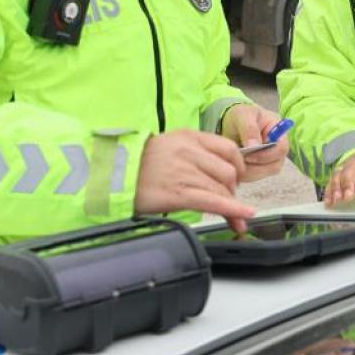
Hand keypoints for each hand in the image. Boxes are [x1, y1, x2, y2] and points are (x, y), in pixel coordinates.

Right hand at [134, 130, 255, 232]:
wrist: (111, 174)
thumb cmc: (139, 164)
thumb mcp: (169, 146)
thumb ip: (193, 153)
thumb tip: (216, 171)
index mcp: (188, 137)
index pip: (228, 148)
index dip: (238, 165)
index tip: (237, 178)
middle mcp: (190, 152)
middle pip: (228, 171)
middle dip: (232, 189)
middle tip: (226, 199)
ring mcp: (185, 172)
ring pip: (223, 189)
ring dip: (233, 205)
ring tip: (234, 216)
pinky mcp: (179, 193)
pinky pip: (214, 202)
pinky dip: (233, 211)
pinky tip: (242, 218)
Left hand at [221, 104, 289, 182]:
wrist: (232, 122)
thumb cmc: (240, 115)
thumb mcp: (243, 115)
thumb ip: (249, 128)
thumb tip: (254, 146)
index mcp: (279, 131)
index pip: (282, 149)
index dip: (267, 155)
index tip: (248, 154)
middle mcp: (278, 149)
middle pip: (274, 166)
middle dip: (255, 166)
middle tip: (237, 160)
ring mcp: (270, 160)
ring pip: (263, 174)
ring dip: (247, 172)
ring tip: (233, 161)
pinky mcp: (259, 169)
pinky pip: (253, 177)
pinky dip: (242, 174)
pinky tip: (233, 164)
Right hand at [323, 146, 354, 206]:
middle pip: (351, 173)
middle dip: (347, 185)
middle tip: (346, 197)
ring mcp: (347, 167)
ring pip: (339, 176)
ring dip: (336, 188)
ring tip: (335, 201)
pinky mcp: (339, 172)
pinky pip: (331, 181)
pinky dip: (328, 190)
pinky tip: (328, 202)